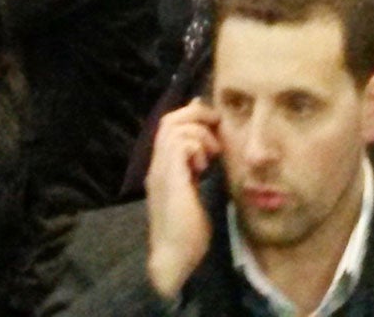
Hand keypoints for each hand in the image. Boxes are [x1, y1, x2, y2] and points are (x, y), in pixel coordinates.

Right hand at [145, 100, 222, 298]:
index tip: (215, 125)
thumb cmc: (188, 230)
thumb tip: (208, 142)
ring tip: (211, 154)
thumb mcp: (196, 189)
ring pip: (173, 127)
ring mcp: (160, 171)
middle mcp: (157, 166)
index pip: (170, 125)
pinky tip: (203, 167)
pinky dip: (196, 147)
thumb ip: (198, 166)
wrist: (175, 259)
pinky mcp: (170, 179)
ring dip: (198, 132)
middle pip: (169, 119)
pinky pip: (180, 144)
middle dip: (196, 115)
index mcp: (163, 167)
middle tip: (216, 129)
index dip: (192, 116)